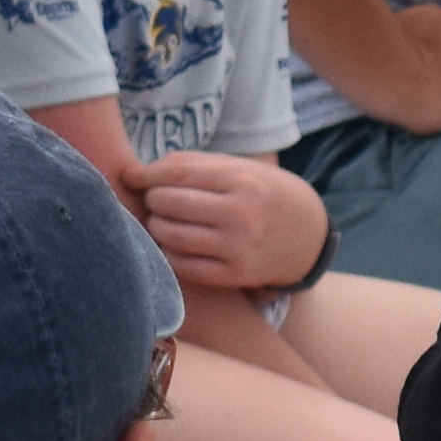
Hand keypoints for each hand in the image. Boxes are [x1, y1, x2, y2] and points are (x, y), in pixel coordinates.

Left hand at [114, 149, 334, 293]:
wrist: (309, 235)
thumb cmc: (265, 194)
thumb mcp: (240, 168)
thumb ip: (192, 165)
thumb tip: (135, 172)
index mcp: (241, 179)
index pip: (177, 174)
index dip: (147, 176)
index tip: (131, 177)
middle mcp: (240, 213)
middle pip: (170, 204)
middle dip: (152, 201)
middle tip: (154, 201)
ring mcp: (238, 247)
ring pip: (172, 236)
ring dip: (156, 228)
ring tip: (161, 222)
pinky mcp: (235, 275)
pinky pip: (183, 266)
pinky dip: (168, 254)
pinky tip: (172, 244)